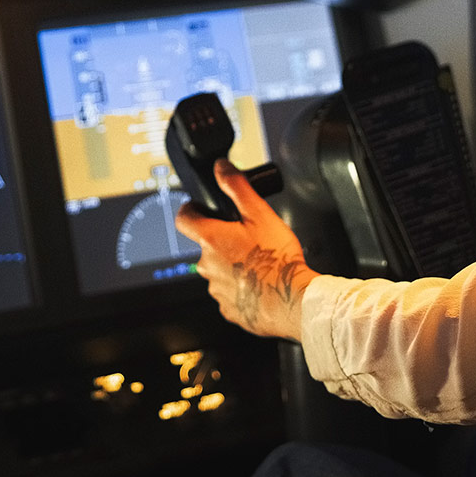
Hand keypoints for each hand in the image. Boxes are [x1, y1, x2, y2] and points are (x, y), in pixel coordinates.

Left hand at [174, 159, 318, 340]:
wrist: (291, 300)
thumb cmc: (276, 258)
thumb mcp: (259, 213)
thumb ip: (237, 186)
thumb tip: (221, 167)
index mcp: (210, 239)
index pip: (183, 219)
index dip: (191, 210)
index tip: (200, 208)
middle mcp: (207, 265)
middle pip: (206, 246)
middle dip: (223, 240)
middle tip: (249, 237)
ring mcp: (216, 289)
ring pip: (218, 270)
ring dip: (232, 264)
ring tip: (258, 262)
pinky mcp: (229, 309)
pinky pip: (230, 293)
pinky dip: (241, 287)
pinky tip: (260, 283)